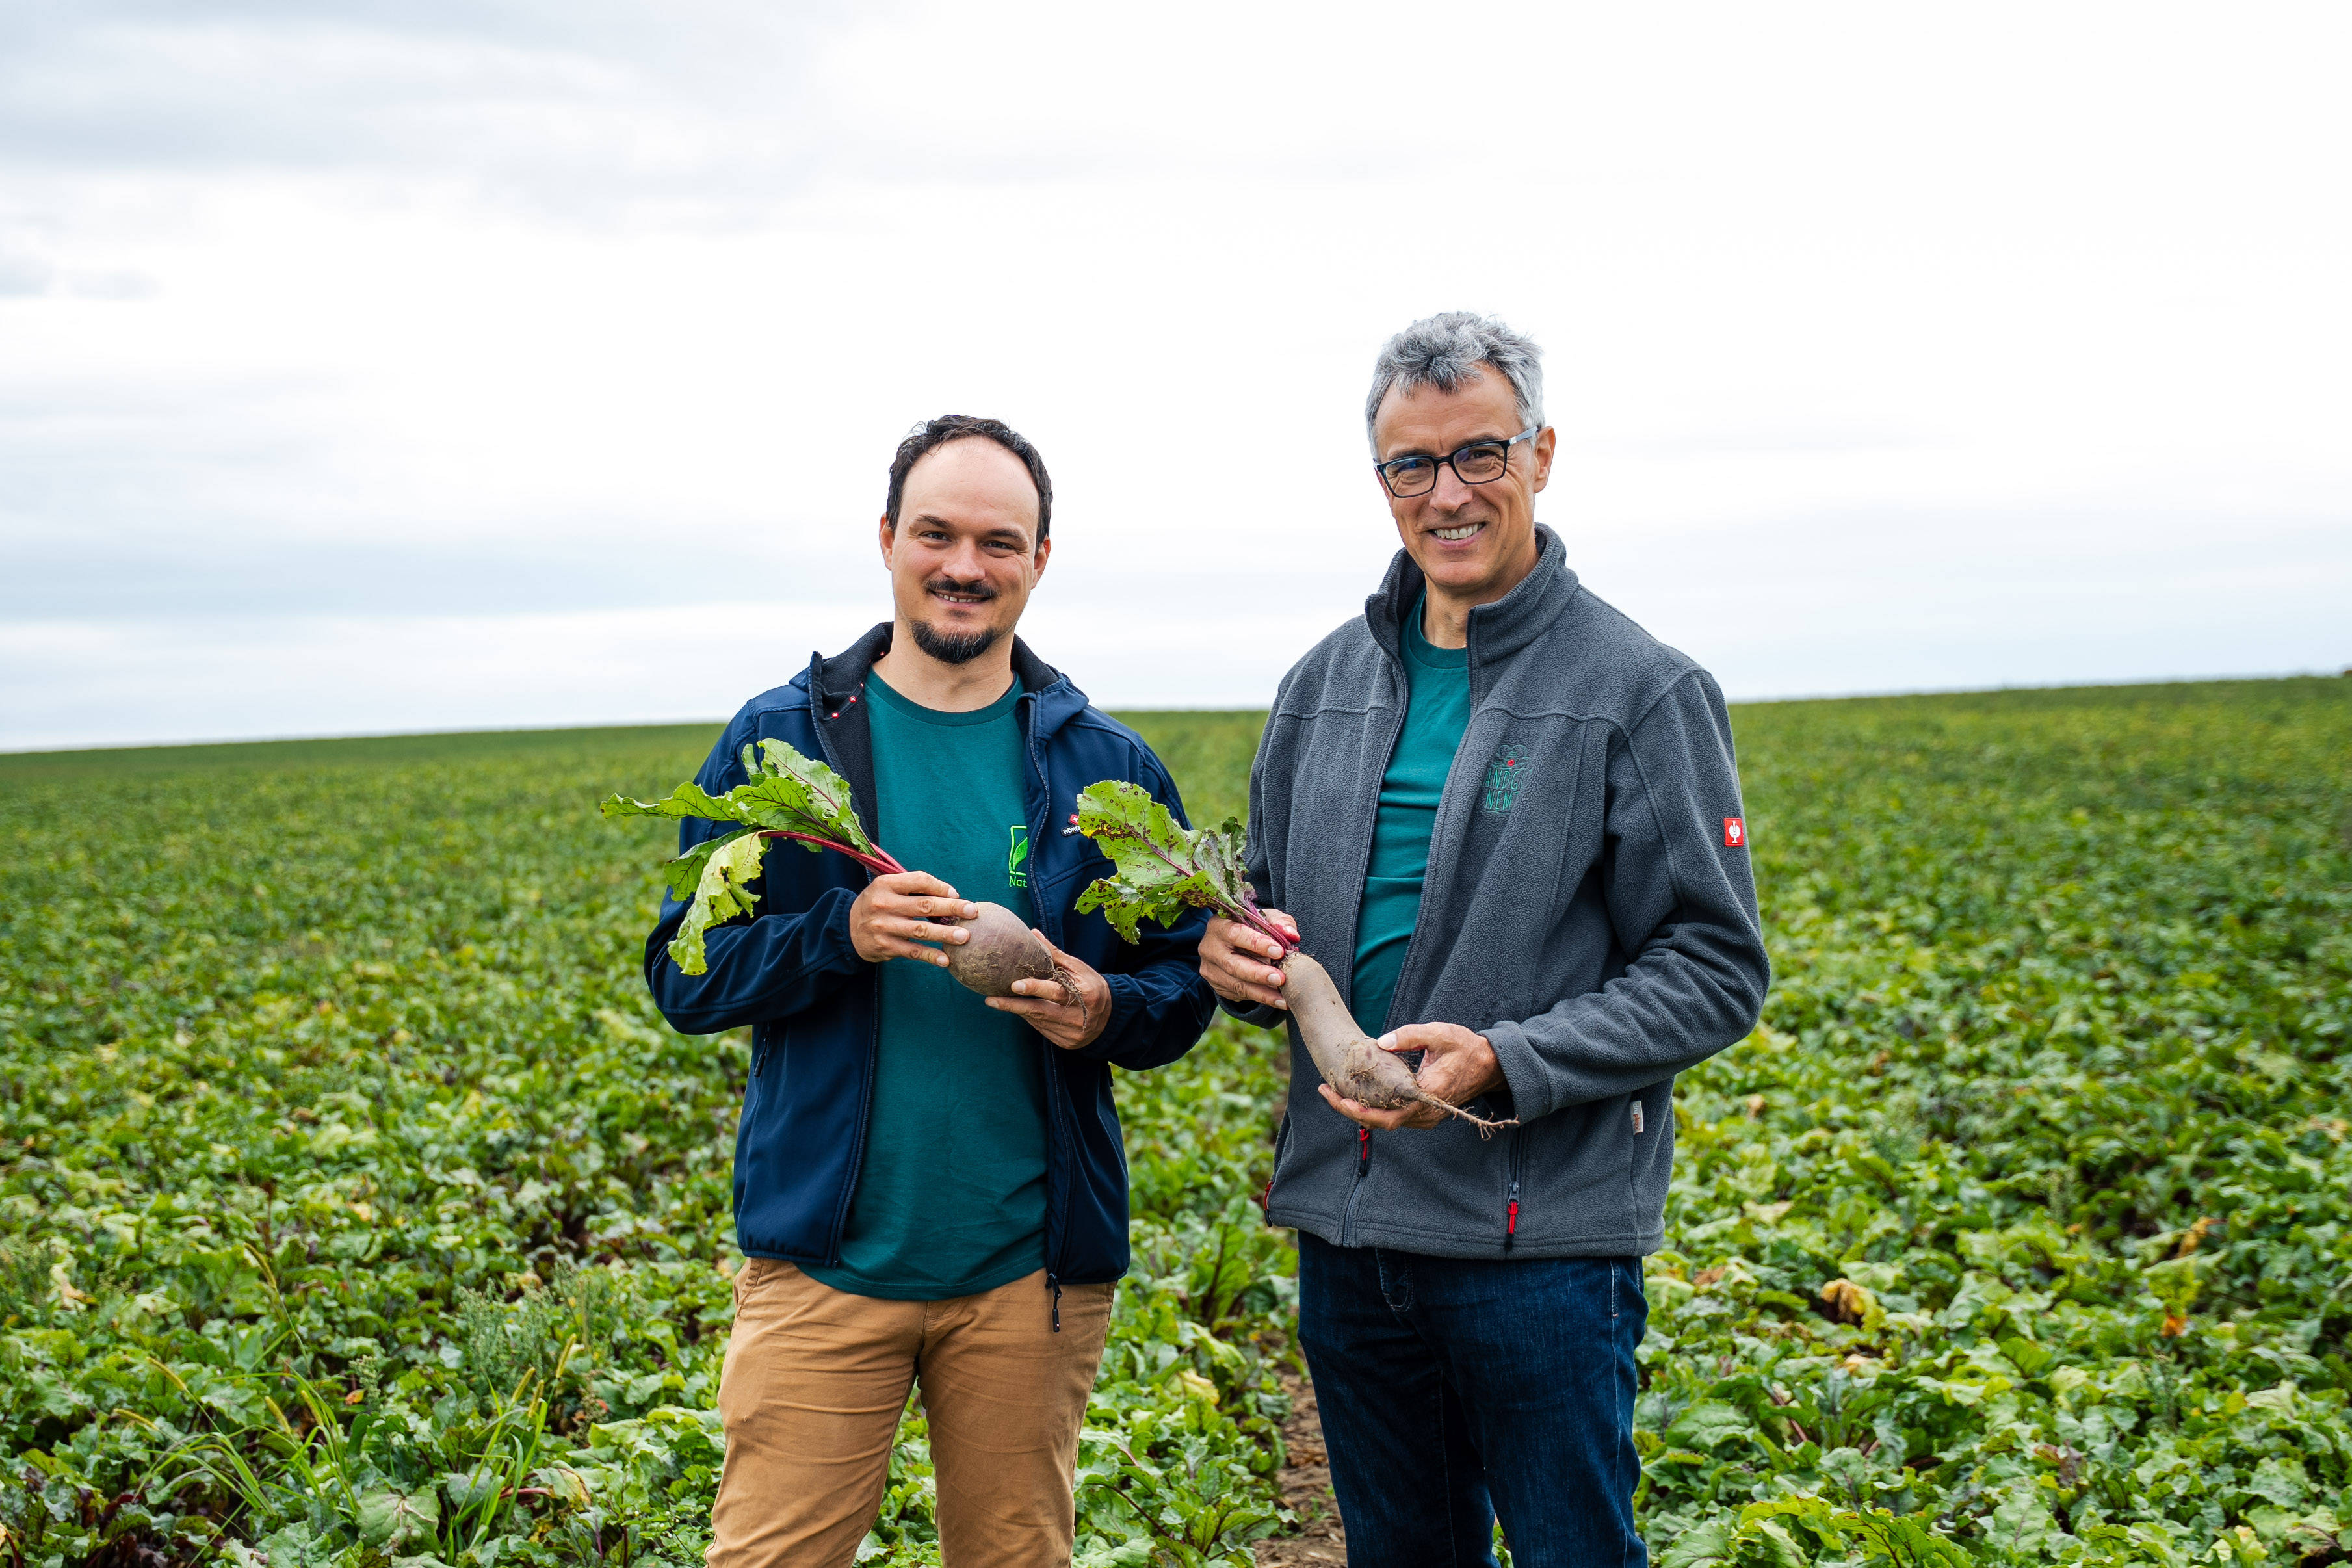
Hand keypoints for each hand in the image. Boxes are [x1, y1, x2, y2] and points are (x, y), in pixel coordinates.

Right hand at [849, 872, 976, 966]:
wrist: (848, 929)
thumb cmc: (878, 904)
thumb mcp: (887, 888)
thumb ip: (913, 887)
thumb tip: (950, 895)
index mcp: (886, 884)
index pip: (919, 881)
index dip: (940, 886)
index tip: (956, 894)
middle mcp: (883, 904)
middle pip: (924, 905)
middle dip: (952, 908)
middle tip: (973, 911)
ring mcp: (884, 927)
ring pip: (921, 930)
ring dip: (945, 934)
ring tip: (965, 936)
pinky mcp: (885, 947)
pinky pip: (913, 952)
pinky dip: (931, 956)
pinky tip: (946, 960)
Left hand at [986, 930, 1112, 1049]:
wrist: (1111, 1017)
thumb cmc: (1092, 986)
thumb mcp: (1078, 968)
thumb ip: (1055, 954)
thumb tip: (1033, 934)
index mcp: (1084, 995)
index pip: (1056, 992)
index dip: (1035, 988)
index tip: (1015, 985)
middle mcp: (1078, 1017)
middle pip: (1041, 1012)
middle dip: (1013, 1006)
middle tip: (991, 1000)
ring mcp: (1071, 1033)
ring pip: (1038, 1021)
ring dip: (1018, 1011)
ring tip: (999, 1001)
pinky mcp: (1066, 1043)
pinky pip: (1042, 1029)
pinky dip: (1030, 1018)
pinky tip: (1020, 1010)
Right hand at [1200, 910, 1296, 1009]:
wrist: (1235, 943)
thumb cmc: (1252, 927)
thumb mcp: (1265, 918)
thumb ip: (1279, 922)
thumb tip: (1291, 934)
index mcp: (1219, 925)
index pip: (1235, 934)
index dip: (1257, 943)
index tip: (1279, 951)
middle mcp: (1210, 948)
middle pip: (1232, 965)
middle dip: (1258, 974)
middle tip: (1280, 979)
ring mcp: (1210, 969)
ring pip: (1236, 984)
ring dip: (1262, 993)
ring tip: (1283, 997)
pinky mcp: (1216, 985)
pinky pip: (1238, 994)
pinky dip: (1259, 997)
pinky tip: (1276, 1000)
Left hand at [1317, 1022, 1503, 1130]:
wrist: (1489, 1065)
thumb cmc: (1465, 1047)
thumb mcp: (1439, 1033)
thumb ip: (1410, 1036)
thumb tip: (1380, 1043)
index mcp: (1428, 1096)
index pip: (1386, 1114)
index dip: (1358, 1109)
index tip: (1335, 1095)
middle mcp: (1426, 1114)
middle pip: (1381, 1123)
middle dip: (1349, 1110)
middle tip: (1324, 1091)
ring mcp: (1426, 1118)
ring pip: (1386, 1122)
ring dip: (1360, 1110)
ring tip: (1334, 1091)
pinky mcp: (1424, 1115)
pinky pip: (1395, 1117)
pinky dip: (1374, 1109)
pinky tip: (1357, 1094)